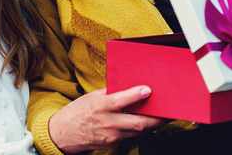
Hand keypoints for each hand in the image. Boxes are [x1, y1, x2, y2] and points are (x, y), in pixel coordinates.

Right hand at [48, 86, 166, 153]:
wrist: (63, 134)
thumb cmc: (78, 112)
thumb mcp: (92, 96)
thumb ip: (110, 92)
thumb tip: (129, 86)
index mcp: (100, 106)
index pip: (121, 101)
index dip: (136, 96)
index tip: (148, 90)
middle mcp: (107, 123)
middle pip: (138, 123)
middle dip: (156, 119)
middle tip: (168, 113)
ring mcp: (111, 136)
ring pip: (138, 132)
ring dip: (151, 125)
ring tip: (161, 117)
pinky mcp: (113, 145)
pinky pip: (131, 137)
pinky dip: (139, 131)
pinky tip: (144, 124)